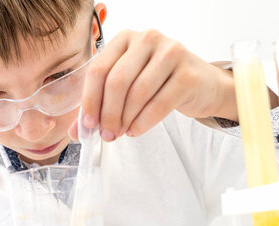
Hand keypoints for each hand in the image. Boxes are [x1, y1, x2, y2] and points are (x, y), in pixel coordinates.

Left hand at [70, 29, 235, 140]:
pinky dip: (143, 123)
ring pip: (137, 94)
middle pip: (116, 81)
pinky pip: (158, 104)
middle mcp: (147, 39)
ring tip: (121, 133)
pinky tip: (135, 131)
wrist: (203, 86)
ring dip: (125, 120)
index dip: (90, 100)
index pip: (98, 69)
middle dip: (108, 113)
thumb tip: (75, 132)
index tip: (88, 124)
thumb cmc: (158, 85)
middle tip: (106, 134)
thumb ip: (100, 105)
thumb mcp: (126, 88)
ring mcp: (171, 52)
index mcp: (125, 38)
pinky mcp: (188, 73)